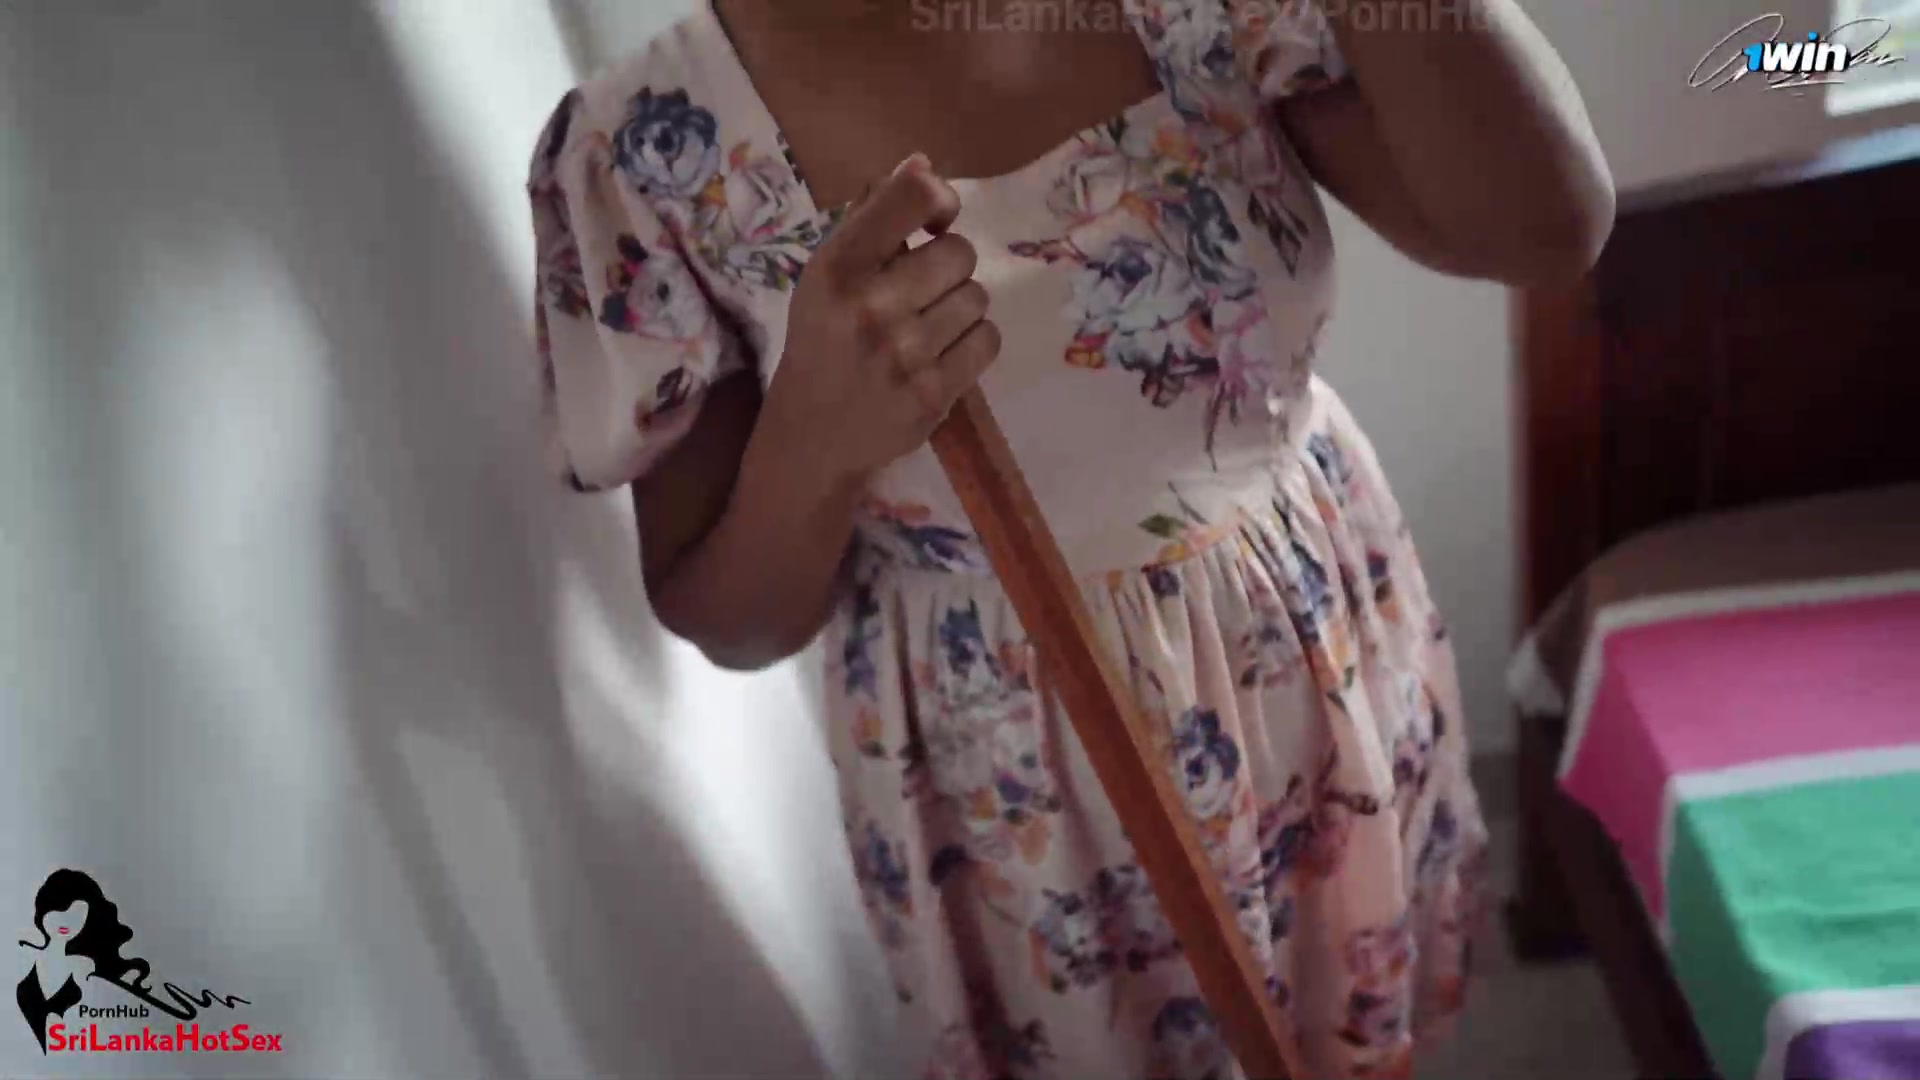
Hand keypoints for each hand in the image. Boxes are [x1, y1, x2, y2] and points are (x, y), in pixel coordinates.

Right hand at [758, 153, 1000, 487]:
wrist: (812, 434)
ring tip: (928, 326)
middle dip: (948, 266)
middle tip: (922, 290)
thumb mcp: (828, 273)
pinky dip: (972, 343)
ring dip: (960, 307)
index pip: (914, 195)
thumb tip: (924, 164)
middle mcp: (870, 306)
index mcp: (838, 267)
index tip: (934, 222)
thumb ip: (873, 217)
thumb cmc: (824, 339)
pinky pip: (988, 340)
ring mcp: (904, 354)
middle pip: (960, 252)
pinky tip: (942, 354)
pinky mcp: (933, 394)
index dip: (940, 200)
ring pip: (978, 297)